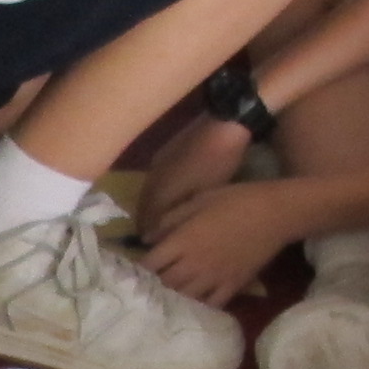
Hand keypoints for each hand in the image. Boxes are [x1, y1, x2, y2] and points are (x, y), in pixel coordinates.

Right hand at [139, 113, 257, 237]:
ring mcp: (156, 163)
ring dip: (154, 207)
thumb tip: (166, 233)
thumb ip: (183, 216)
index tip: (157, 249)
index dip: (150, 238)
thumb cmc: (219, 161)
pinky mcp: (164, 153)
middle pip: (143, 208)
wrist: (225, 119)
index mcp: (159, 191)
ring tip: (167, 219)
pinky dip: (160, 193)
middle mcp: (150, 179)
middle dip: (149, 224)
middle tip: (161, 237)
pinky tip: (173, 195)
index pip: (146, 222)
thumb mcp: (206, 194)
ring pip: (149, 193)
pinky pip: (156, 181)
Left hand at [140, 177, 299, 305]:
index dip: (139, 268)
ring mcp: (214, 277)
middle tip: (145, 287)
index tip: (133, 269)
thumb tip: (146, 238)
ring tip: (164, 298)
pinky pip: (211, 304)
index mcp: (183, 240)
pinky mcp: (233, 285)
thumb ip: (170, 219)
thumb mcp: (199, 200)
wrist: (276, 212)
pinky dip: (199, 306)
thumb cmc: (236, 199)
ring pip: (184, 298)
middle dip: (152, 286)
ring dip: (172, 298)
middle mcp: (195, 263)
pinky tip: (192, 304)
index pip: (151, 263)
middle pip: (164, 285)